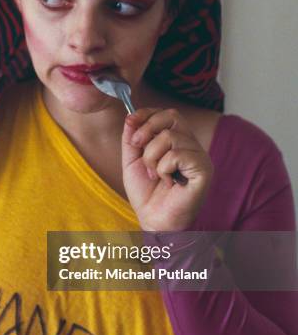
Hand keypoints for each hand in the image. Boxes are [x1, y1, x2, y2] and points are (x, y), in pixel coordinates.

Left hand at [121, 108, 212, 230]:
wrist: (154, 221)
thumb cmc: (147, 194)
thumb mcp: (132, 161)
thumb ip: (132, 139)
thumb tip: (130, 116)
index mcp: (177, 142)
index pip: (167, 114)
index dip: (147, 113)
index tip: (131, 121)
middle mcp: (191, 146)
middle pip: (172, 116)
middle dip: (147, 128)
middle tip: (137, 147)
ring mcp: (199, 157)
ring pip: (170, 136)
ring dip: (152, 156)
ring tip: (155, 175)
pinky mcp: (203, 169)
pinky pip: (177, 154)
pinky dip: (163, 168)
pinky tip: (168, 182)